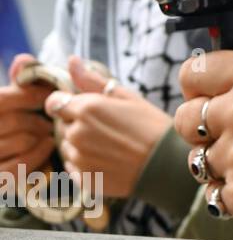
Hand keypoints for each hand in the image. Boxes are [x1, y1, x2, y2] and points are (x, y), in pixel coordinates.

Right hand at [0, 54, 55, 177]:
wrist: (29, 155)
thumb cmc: (24, 121)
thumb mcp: (20, 99)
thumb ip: (22, 80)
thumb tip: (23, 60)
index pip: (1, 100)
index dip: (29, 96)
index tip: (49, 96)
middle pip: (15, 121)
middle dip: (39, 119)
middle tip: (51, 120)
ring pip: (22, 142)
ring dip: (42, 136)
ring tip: (50, 133)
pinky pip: (20, 165)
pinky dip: (39, 154)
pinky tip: (48, 146)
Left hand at [43, 56, 173, 197]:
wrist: (170, 167)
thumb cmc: (153, 127)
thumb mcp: (128, 97)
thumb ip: (93, 80)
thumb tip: (72, 60)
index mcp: (87, 109)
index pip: (54, 102)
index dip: (68, 103)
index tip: (86, 108)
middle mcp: (77, 133)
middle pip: (62, 124)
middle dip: (77, 123)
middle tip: (108, 129)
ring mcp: (78, 159)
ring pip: (67, 146)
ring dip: (81, 144)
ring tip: (111, 146)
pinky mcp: (83, 179)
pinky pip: (74, 167)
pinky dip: (86, 163)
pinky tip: (110, 161)